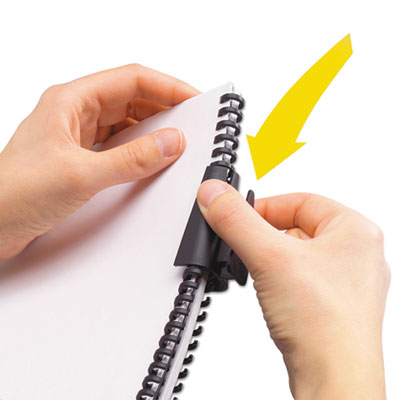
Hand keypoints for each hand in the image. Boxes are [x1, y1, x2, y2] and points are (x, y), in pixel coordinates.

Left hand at [0, 64, 198, 260]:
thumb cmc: (12, 195)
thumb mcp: (80, 174)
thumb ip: (131, 159)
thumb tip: (170, 143)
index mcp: (70, 101)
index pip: (131, 80)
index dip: (167, 86)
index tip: (192, 99)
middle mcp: (74, 114)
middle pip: (131, 98)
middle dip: (163, 108)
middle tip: (191, 122)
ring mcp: (77, 137)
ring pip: (125, 122)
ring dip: (151, 130)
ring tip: (175, 142)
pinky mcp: (80, 159)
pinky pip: (118, 145)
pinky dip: (138, 150)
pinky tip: (150, 159)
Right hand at [197, 180, 389, 398]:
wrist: (334, 382)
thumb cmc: (326, 325)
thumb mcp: (269, 258)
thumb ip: (236, 221)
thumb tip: (214, 194)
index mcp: (355, 230)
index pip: (300, 200)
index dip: (265, 206)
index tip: (239, 216)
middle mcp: (356, 253)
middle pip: (297, 225)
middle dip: (265, 235)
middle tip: (245, 246)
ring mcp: (346, 280)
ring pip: (296, 252)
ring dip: (271, 258)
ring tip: (260, 273)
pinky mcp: (333, 303)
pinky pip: (300, 276)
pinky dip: (280, 278)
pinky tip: (272, 292)